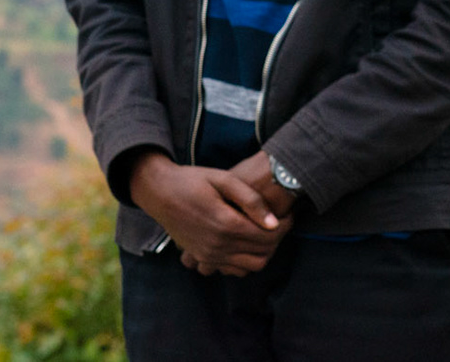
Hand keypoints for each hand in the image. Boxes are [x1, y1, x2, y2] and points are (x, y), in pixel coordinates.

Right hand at [127, 150, 288, 276]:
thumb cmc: (194, 180)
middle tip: (280, 221)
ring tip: (266, 231)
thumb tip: (273, 223)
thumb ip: (251, 201)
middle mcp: (217, 245)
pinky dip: (246, 260)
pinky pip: (232, 269)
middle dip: (277, 238)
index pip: (268, 236)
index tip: (289, 214)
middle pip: (262, 252)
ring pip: (250, 266)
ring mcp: (207, 255)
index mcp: (225, 224)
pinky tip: (248, 240)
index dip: (286, 226)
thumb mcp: (225, 180)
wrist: (159, 192)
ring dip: (264, 251)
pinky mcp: (201, 257)